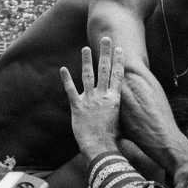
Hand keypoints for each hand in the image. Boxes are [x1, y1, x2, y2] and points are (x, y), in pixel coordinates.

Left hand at [60, 37, 123, 159]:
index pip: (117, 76)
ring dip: (86, 61)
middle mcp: (103, 96)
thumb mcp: (119, 121)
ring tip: (85, 48)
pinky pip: (70, 90)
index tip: (118, 49)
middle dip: (105, 53)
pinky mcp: (77, 107)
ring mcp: (89, 100)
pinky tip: (63, 69)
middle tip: (106, 39)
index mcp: (115, 99)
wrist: (101, 148)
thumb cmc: (112, 138)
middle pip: (104, 70)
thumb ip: (118, 110)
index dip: (118, 61)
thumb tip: (124, 106)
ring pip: (88, 76)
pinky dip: (66, 79)